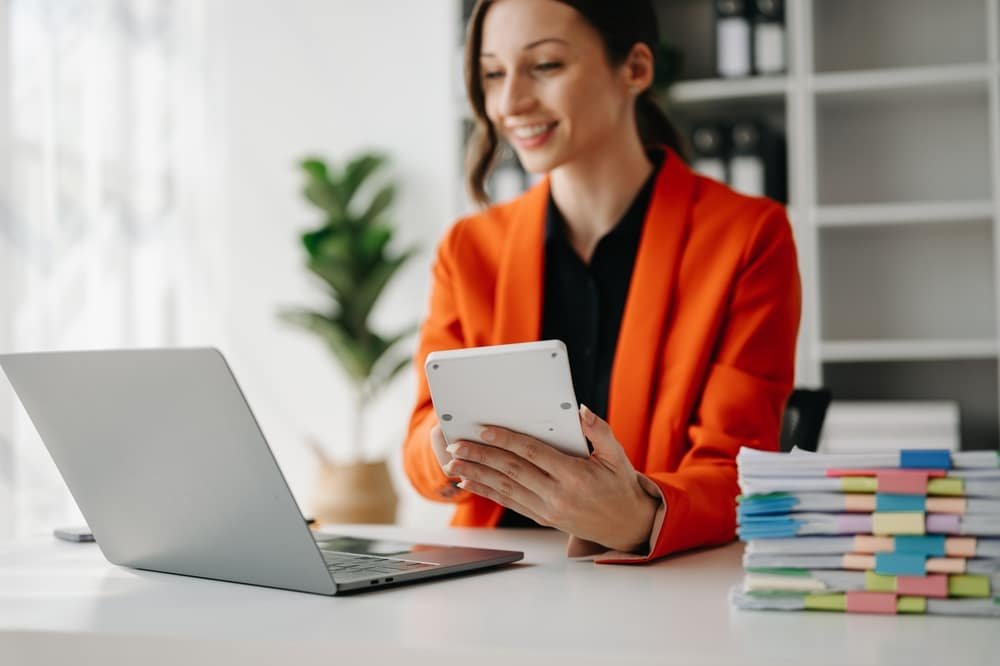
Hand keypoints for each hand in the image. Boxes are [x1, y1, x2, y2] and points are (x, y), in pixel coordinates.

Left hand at [442, 405, 659, 552]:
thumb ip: (599, 431)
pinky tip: (468, 484)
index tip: (484, 430)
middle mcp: (557, 494)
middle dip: (481, 457)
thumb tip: (581, 411)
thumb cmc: (621, 485)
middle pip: (512, 471)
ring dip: (477, 475)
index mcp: (574, 475)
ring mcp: (548, 509)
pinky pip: (509, 502)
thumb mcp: (618, 455)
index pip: (532, 453)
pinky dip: (487, 492)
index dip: (506, 440)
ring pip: (505, 489)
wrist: (628, 525)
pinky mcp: (542, 518)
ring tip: (454, 464)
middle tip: (456, 446)